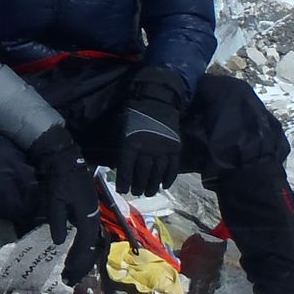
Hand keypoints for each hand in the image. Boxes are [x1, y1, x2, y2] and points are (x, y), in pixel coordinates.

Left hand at [26, 126, 101, 284]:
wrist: (67, 160)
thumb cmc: (60, 180)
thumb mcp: (55, 201)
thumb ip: (57, 222)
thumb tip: (59, 242)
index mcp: (88, 216)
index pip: (86, 245)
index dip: (78, 261)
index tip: (68, 274)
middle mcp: (94, 217)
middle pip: (92, 247)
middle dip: (81, 264)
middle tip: (70, 279)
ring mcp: (93, 214)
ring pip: (91, 242)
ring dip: (83, 257)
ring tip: (72, 271)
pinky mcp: (89, 212)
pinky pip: (88, 235)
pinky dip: (83, 247)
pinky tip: (75, 254)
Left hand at [116, 65, 187, 196]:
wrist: (159, 102)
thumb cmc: (137, 116)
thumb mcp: (124, 129)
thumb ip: (123, 148)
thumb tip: (118, 168)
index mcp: (132, 142)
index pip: (127, 167)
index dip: (124, 180)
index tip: (123, 190)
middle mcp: (148, 147)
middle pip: (143, 173)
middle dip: (138, 185)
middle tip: (136, 192)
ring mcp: (164, 148)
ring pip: (158, 173)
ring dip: (152, 186)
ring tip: (148, 192)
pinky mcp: (176, 148)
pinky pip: (172, 168)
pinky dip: (168, 178)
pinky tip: (164, 185)